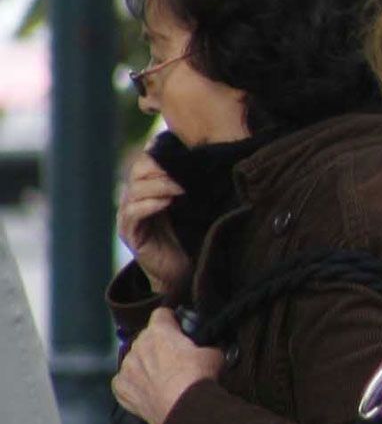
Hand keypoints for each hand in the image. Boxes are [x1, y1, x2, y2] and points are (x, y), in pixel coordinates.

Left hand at [110, 308, 223, 423]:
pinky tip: (148, 391)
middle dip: (158, 345)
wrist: (184, 409)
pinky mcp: (120, 388)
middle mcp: (137, 346)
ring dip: (145, 365)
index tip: (179, 328)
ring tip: (162, 379)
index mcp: (159, 331)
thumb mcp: (214, 354)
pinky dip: (134, 384)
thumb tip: (210, 350)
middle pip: (146, 338)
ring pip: (134, 360)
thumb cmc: (198, 377)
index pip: (161, 313)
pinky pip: (125, 381)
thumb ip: (207, 347)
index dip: (172, 320)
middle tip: (175, 359)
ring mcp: (126, 367)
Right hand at [116, 153, 189, 296]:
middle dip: (159, 167)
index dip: (159, 153)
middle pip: (137, 171)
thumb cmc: (191, 236)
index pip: (146, 161)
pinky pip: (132, 213)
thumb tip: (210, 159)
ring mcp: (129, 217)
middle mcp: (135, 199)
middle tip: (182, 171)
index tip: (181, 150)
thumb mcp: (194, 205)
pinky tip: (166, 202)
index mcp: (150, 188)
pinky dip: (149, 205)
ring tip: (180, 188)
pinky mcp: (130, 234)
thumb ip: (193, 184)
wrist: (182, 273)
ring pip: (135, 191)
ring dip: (158, 186)